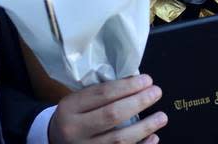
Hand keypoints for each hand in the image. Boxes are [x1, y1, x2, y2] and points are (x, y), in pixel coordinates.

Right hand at [47, 75, 166, 143]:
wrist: (55, 141)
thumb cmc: (74, 116)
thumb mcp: (79, 100)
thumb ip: (102, 93)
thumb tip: (137, 83)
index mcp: (70, 107)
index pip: (102, 94)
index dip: (128, 86)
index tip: (147, 80)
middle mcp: (75, 130)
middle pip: (112, 115)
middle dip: (138, 102)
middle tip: (157, 92)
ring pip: (119, 139)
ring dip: (145, 127)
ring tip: (162, 117)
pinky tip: (154, 138)